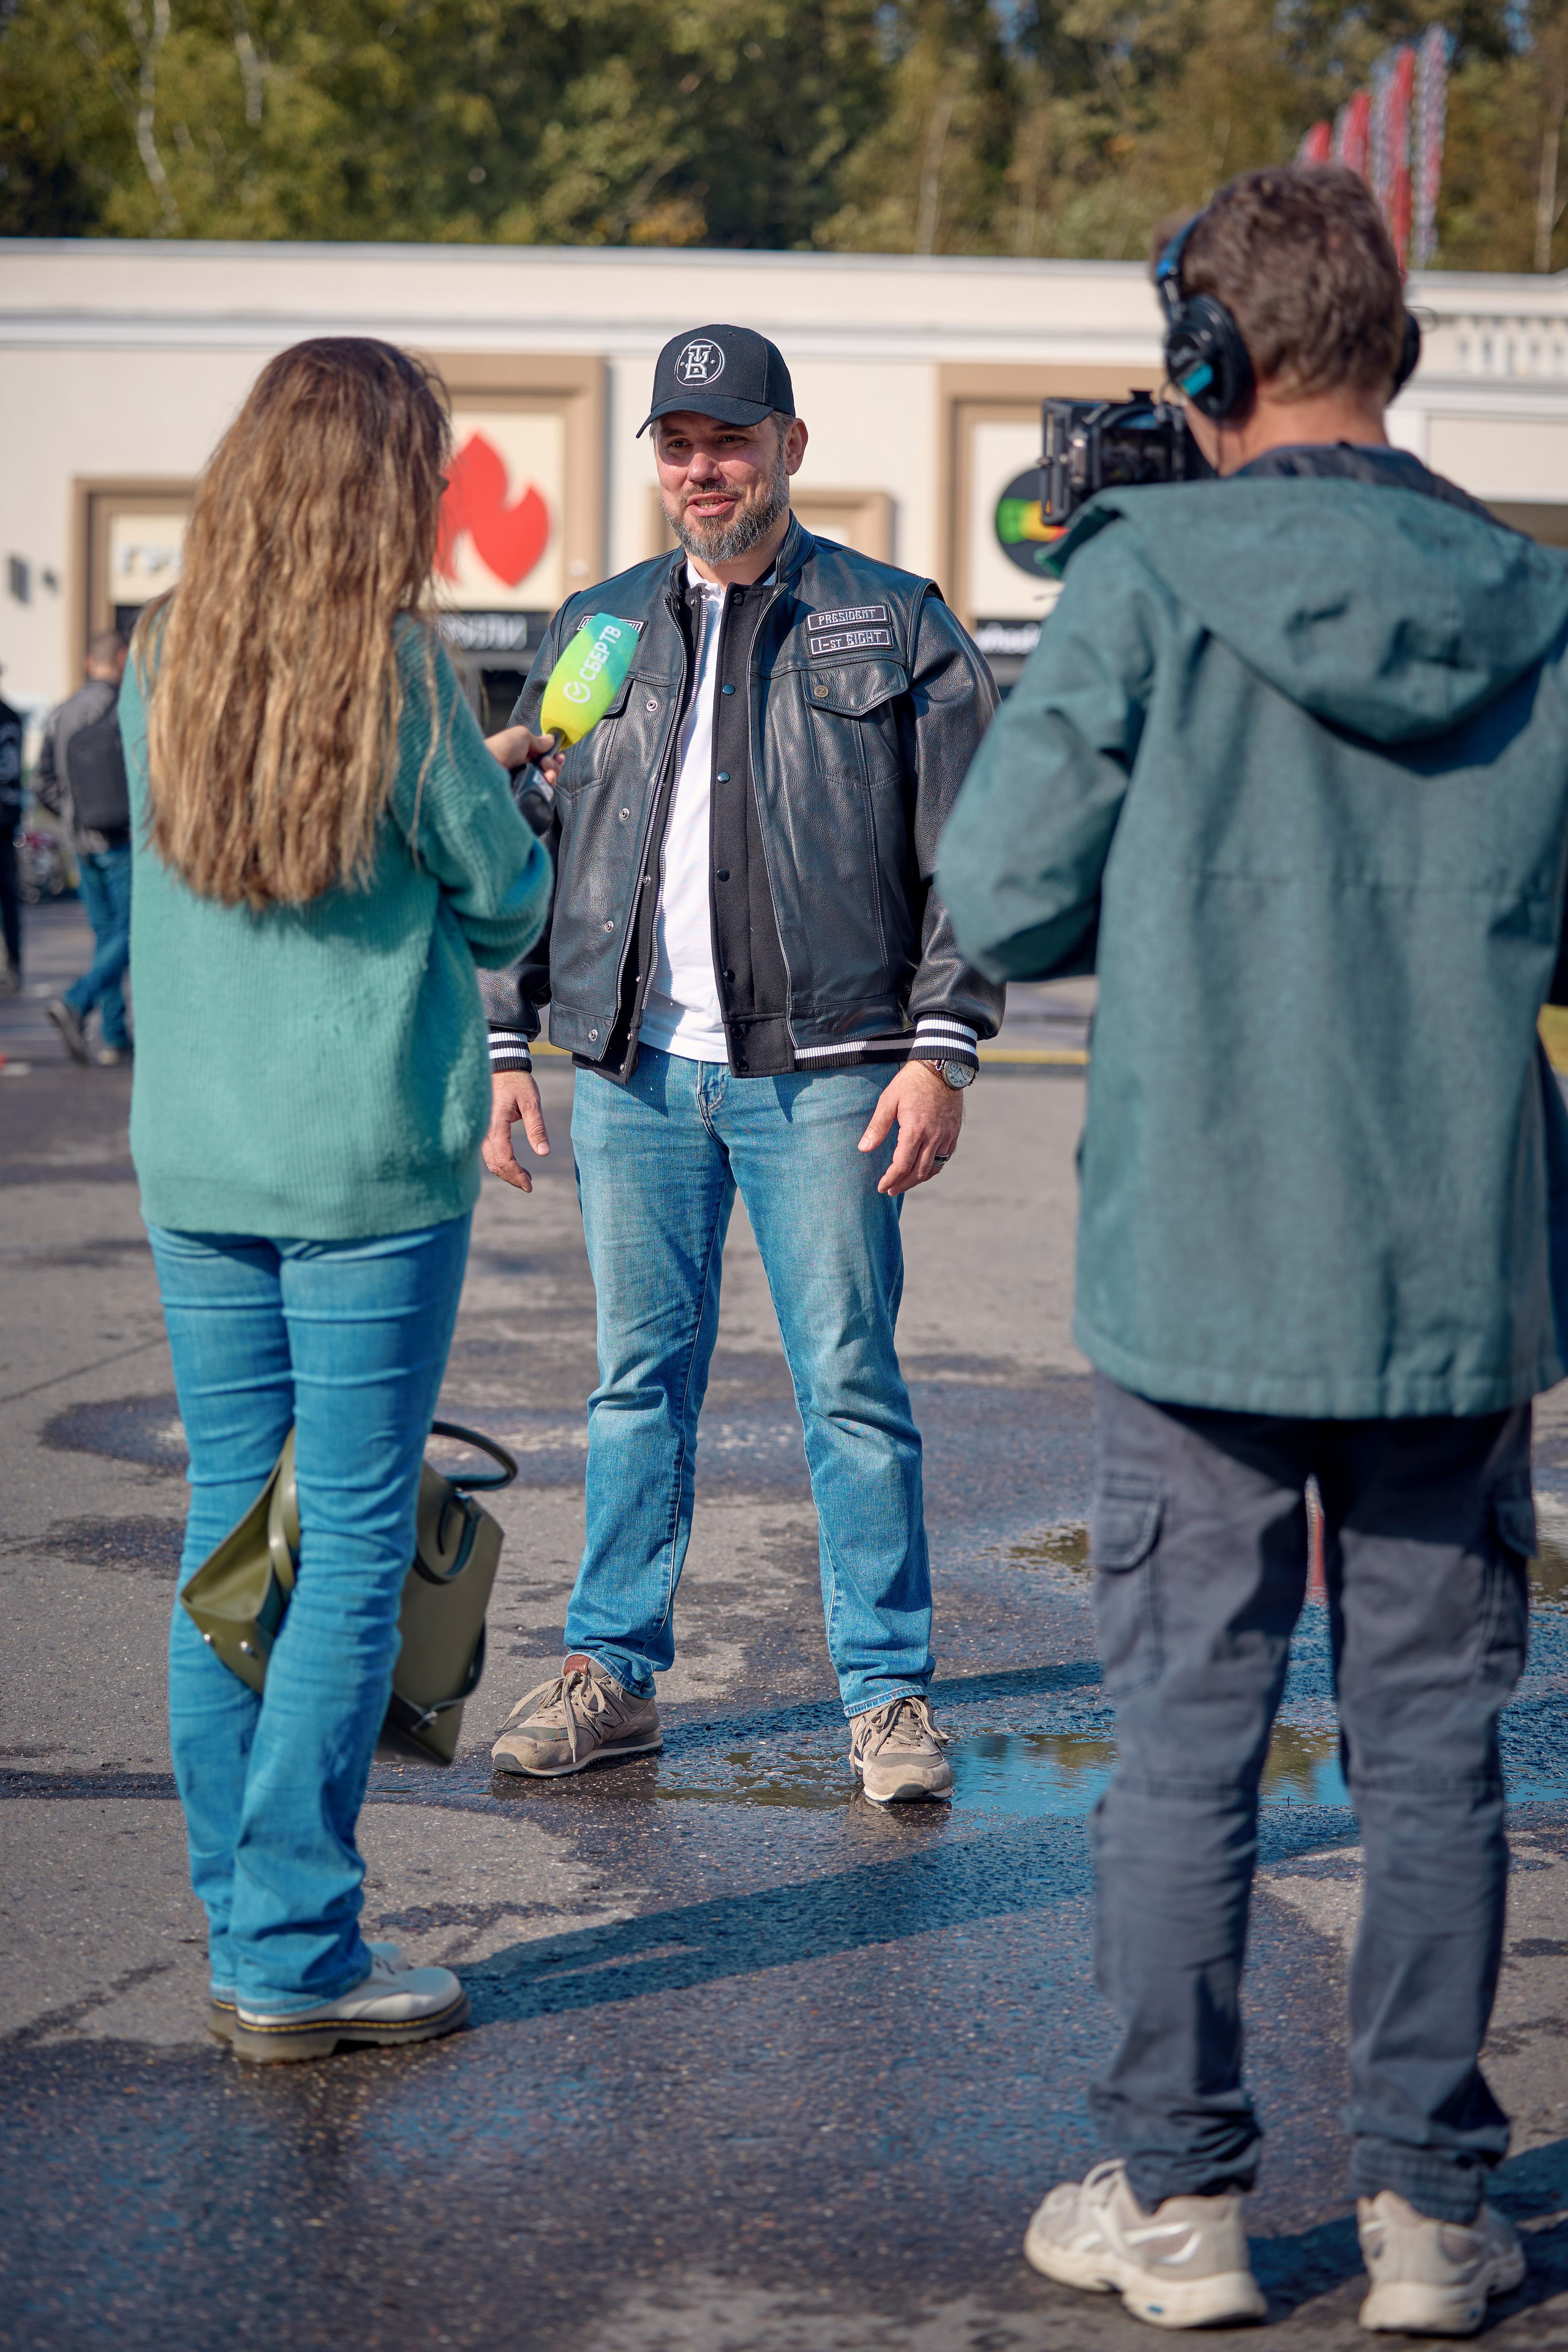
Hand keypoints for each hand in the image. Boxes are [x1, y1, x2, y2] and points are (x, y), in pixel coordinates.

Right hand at [483, 1070, 551, 1192]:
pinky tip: (515, 1164)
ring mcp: (481, 1129)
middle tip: (529, 1185)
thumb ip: (537, 1128)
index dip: (516, 1175)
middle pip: (494, 1163)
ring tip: (525, 1178)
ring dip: (506, 1171)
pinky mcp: (483, 1127)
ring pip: (490, 1159)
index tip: (529, 1185)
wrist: (500, 1064)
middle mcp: (484, 1129)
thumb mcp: (531, 1102)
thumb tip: (544, 1153)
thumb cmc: (516, 1081)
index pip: (503, 1158)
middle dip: (511, 1178)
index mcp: (495, 1124)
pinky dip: (500, 1162)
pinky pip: (488, 1151)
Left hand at [485, 726, 563, 786]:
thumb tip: (550, 740)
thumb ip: (538, 739)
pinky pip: (542, 792)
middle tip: (545, 762)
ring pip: (547, 781)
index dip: (553, 755)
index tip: (559, 755)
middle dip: (553, 764)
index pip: (542, 756)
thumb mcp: (521, 735)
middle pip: (547, 769)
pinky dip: (547, 785)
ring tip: (547, 772)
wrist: (486, 770)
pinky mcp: (524, 794)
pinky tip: (546, 780)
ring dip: (552, 774)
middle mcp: (523, 767)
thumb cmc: (500, 748)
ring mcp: (523, 782)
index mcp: (521, 753)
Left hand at [857, 1060, 963, 1195]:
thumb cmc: (911, 1081)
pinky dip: (933, 1168)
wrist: (942, 1066)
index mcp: (915, 1130)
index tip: (881, 1187)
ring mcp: (946, 1136)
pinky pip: (945, 1158)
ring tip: (905, 1183)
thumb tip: (863, 1148)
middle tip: (890, 1190)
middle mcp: (933, 1137)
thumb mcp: (889, 1099)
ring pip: (934, 1168)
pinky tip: (923, 1168)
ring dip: (918, 1179)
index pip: (902, 1165)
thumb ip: (877, 1126)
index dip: (891, 1179)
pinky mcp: (954, 1132)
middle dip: (903, 1184)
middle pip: (919, 1172)